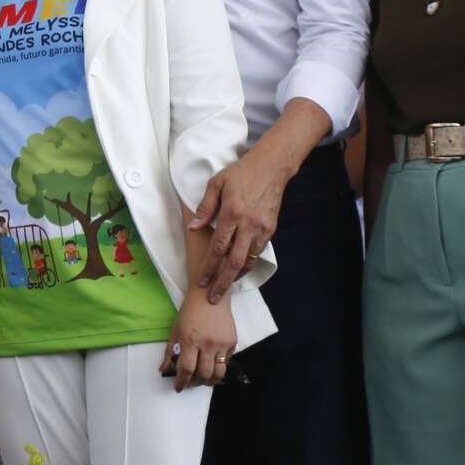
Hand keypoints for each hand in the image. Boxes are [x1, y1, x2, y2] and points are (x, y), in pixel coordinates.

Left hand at [162, 290, 236, 391]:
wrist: (210, 296)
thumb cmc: (189, 313)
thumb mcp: (175, 330)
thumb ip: (170, 352)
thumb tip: (164, 370)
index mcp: (190, 340)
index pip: (186, 369)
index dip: (181, 382)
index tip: (178, 387)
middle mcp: (207, 344)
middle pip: (203, 374)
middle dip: (195, 383)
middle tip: (190, 383)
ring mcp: (222, 344)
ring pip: (218, 373)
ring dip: (209, 381)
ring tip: (202, 380)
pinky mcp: (232, 342)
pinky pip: (226, 362)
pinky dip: (218, 368)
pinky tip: (211, 366)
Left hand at [190, 148, 291, 302]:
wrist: (272, 167)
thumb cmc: (241, 172)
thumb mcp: (216, 184)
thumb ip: (205, 207)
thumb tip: (193, 226)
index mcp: (232, 213)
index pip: (218, 248)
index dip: (209, 267)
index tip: (202, 282)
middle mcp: (248, 225)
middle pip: (234, 262)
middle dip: (223, 282)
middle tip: (214, 298)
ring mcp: (262, 228)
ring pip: (249, 260)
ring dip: (236, 276)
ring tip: (225, 286)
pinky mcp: (271, 228)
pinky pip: (258, 252)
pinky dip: (248, 263)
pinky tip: (239, 269)